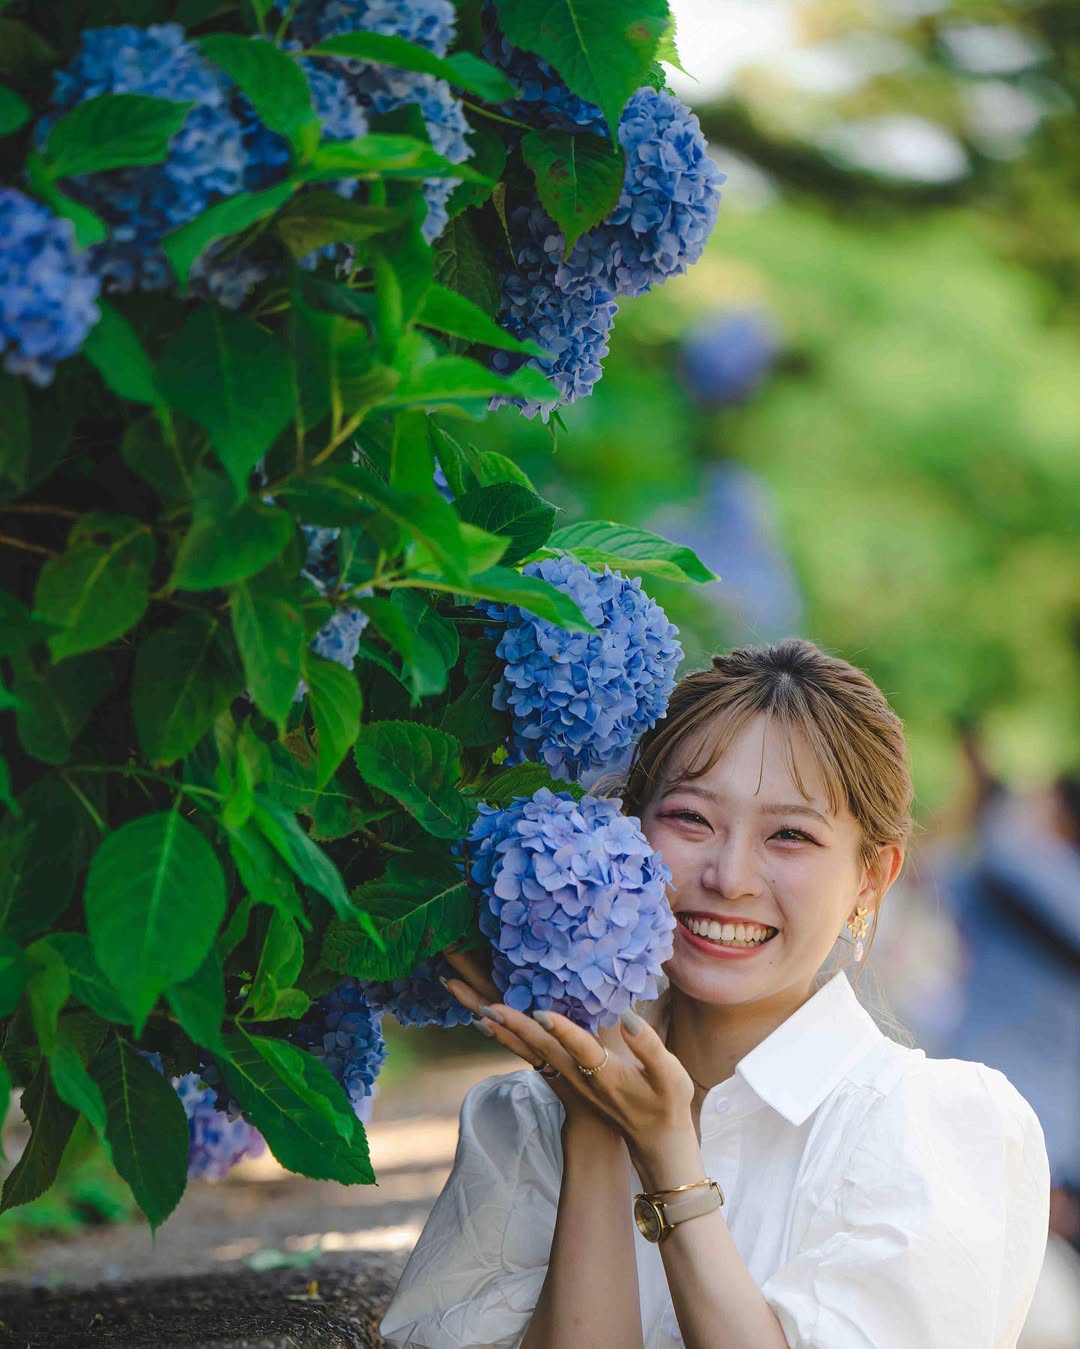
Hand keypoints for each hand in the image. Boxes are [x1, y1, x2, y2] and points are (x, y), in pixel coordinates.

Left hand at [444, 968, 695, 1163]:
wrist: (653, 1141)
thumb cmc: (666, 1105)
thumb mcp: (670, 1076)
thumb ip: (649, 1046)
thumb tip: (626, 1017)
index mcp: (606, 1074)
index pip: (580, 1048)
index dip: (563, 1031)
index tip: (541, 1013)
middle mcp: (581, 1077)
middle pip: (543, 1048)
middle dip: (516, 1026)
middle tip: (486, 1006)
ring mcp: (570, 1079)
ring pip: (532, 1052)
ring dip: (506, 1033)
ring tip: (479, 1013)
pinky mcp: (567, 1079)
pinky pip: (533, 1056)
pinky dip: (512, 1040)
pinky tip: (494, 1026)